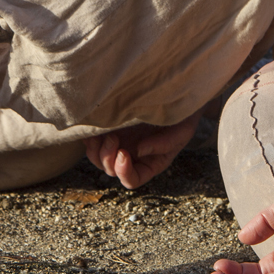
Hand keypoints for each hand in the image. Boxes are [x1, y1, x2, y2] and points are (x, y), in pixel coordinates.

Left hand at [85, 112, 200, 188]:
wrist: (177, 94)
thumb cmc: (183, 117)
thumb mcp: (182, 131)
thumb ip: (164, 144)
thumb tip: (138, 151)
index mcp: (149, 163)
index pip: (132, 179)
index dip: (124, 172)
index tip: (124, 153)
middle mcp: (132, 157)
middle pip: (111, 170)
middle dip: (108, 158)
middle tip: (113, 138)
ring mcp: (120, 143)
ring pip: (98, 159)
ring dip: (96, 150)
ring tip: (101, 135)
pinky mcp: (110, 129)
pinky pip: (93, 141)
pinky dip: (89, 138)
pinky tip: (93, 128)